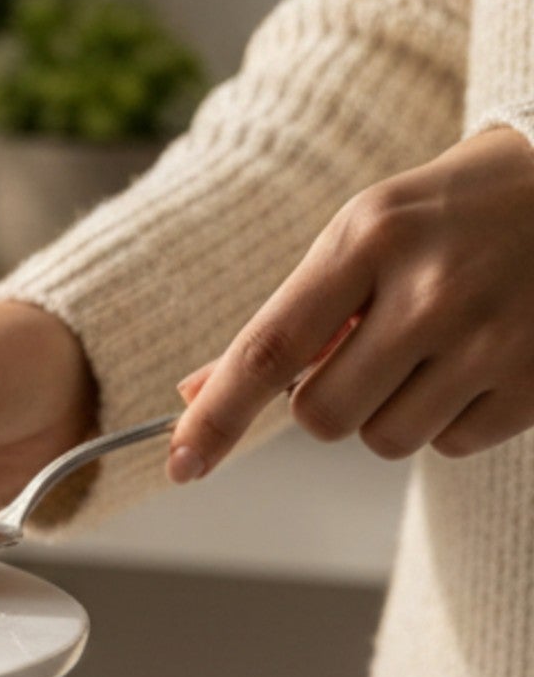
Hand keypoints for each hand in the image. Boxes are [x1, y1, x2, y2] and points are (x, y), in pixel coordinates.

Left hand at [168, 127, 533, 482]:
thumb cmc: (453, 215)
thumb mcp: (365, 235)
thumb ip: (286, 317)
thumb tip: (195, 394)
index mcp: (372, 238)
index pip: (270, 347)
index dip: (218, 415)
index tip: (182, 461)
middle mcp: (432, 290)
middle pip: (322, 415)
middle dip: (327, 401)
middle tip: (367, 352)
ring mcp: (494, 339)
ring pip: (385, 439)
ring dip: (390, 411)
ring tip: (433, 348)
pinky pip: (452, 445)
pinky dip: (451, 417)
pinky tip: (480, 359)